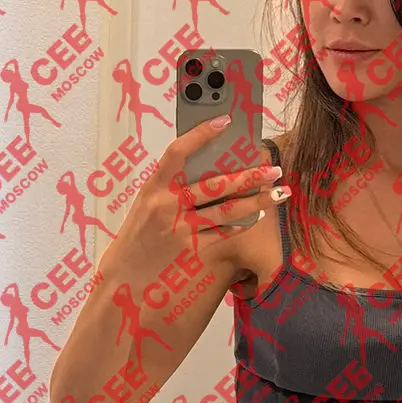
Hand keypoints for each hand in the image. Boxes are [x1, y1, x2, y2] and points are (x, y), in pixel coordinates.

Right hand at [99, 118, 285, 287]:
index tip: (224, 120)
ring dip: (257, 200)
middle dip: (249, 175)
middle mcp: (167, 207)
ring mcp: (182, 230)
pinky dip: (242, 224)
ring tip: (278, 191)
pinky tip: (257, 217)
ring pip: (227, 210)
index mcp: (153, 188)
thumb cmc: (137, 239)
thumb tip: (208, 167)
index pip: (178, 152)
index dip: (201, 134)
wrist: (123, 281)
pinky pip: (224, 233)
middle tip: (273, 168)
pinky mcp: (193, 251)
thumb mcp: (145, 206)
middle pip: (215, 184)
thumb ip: (170, 188)